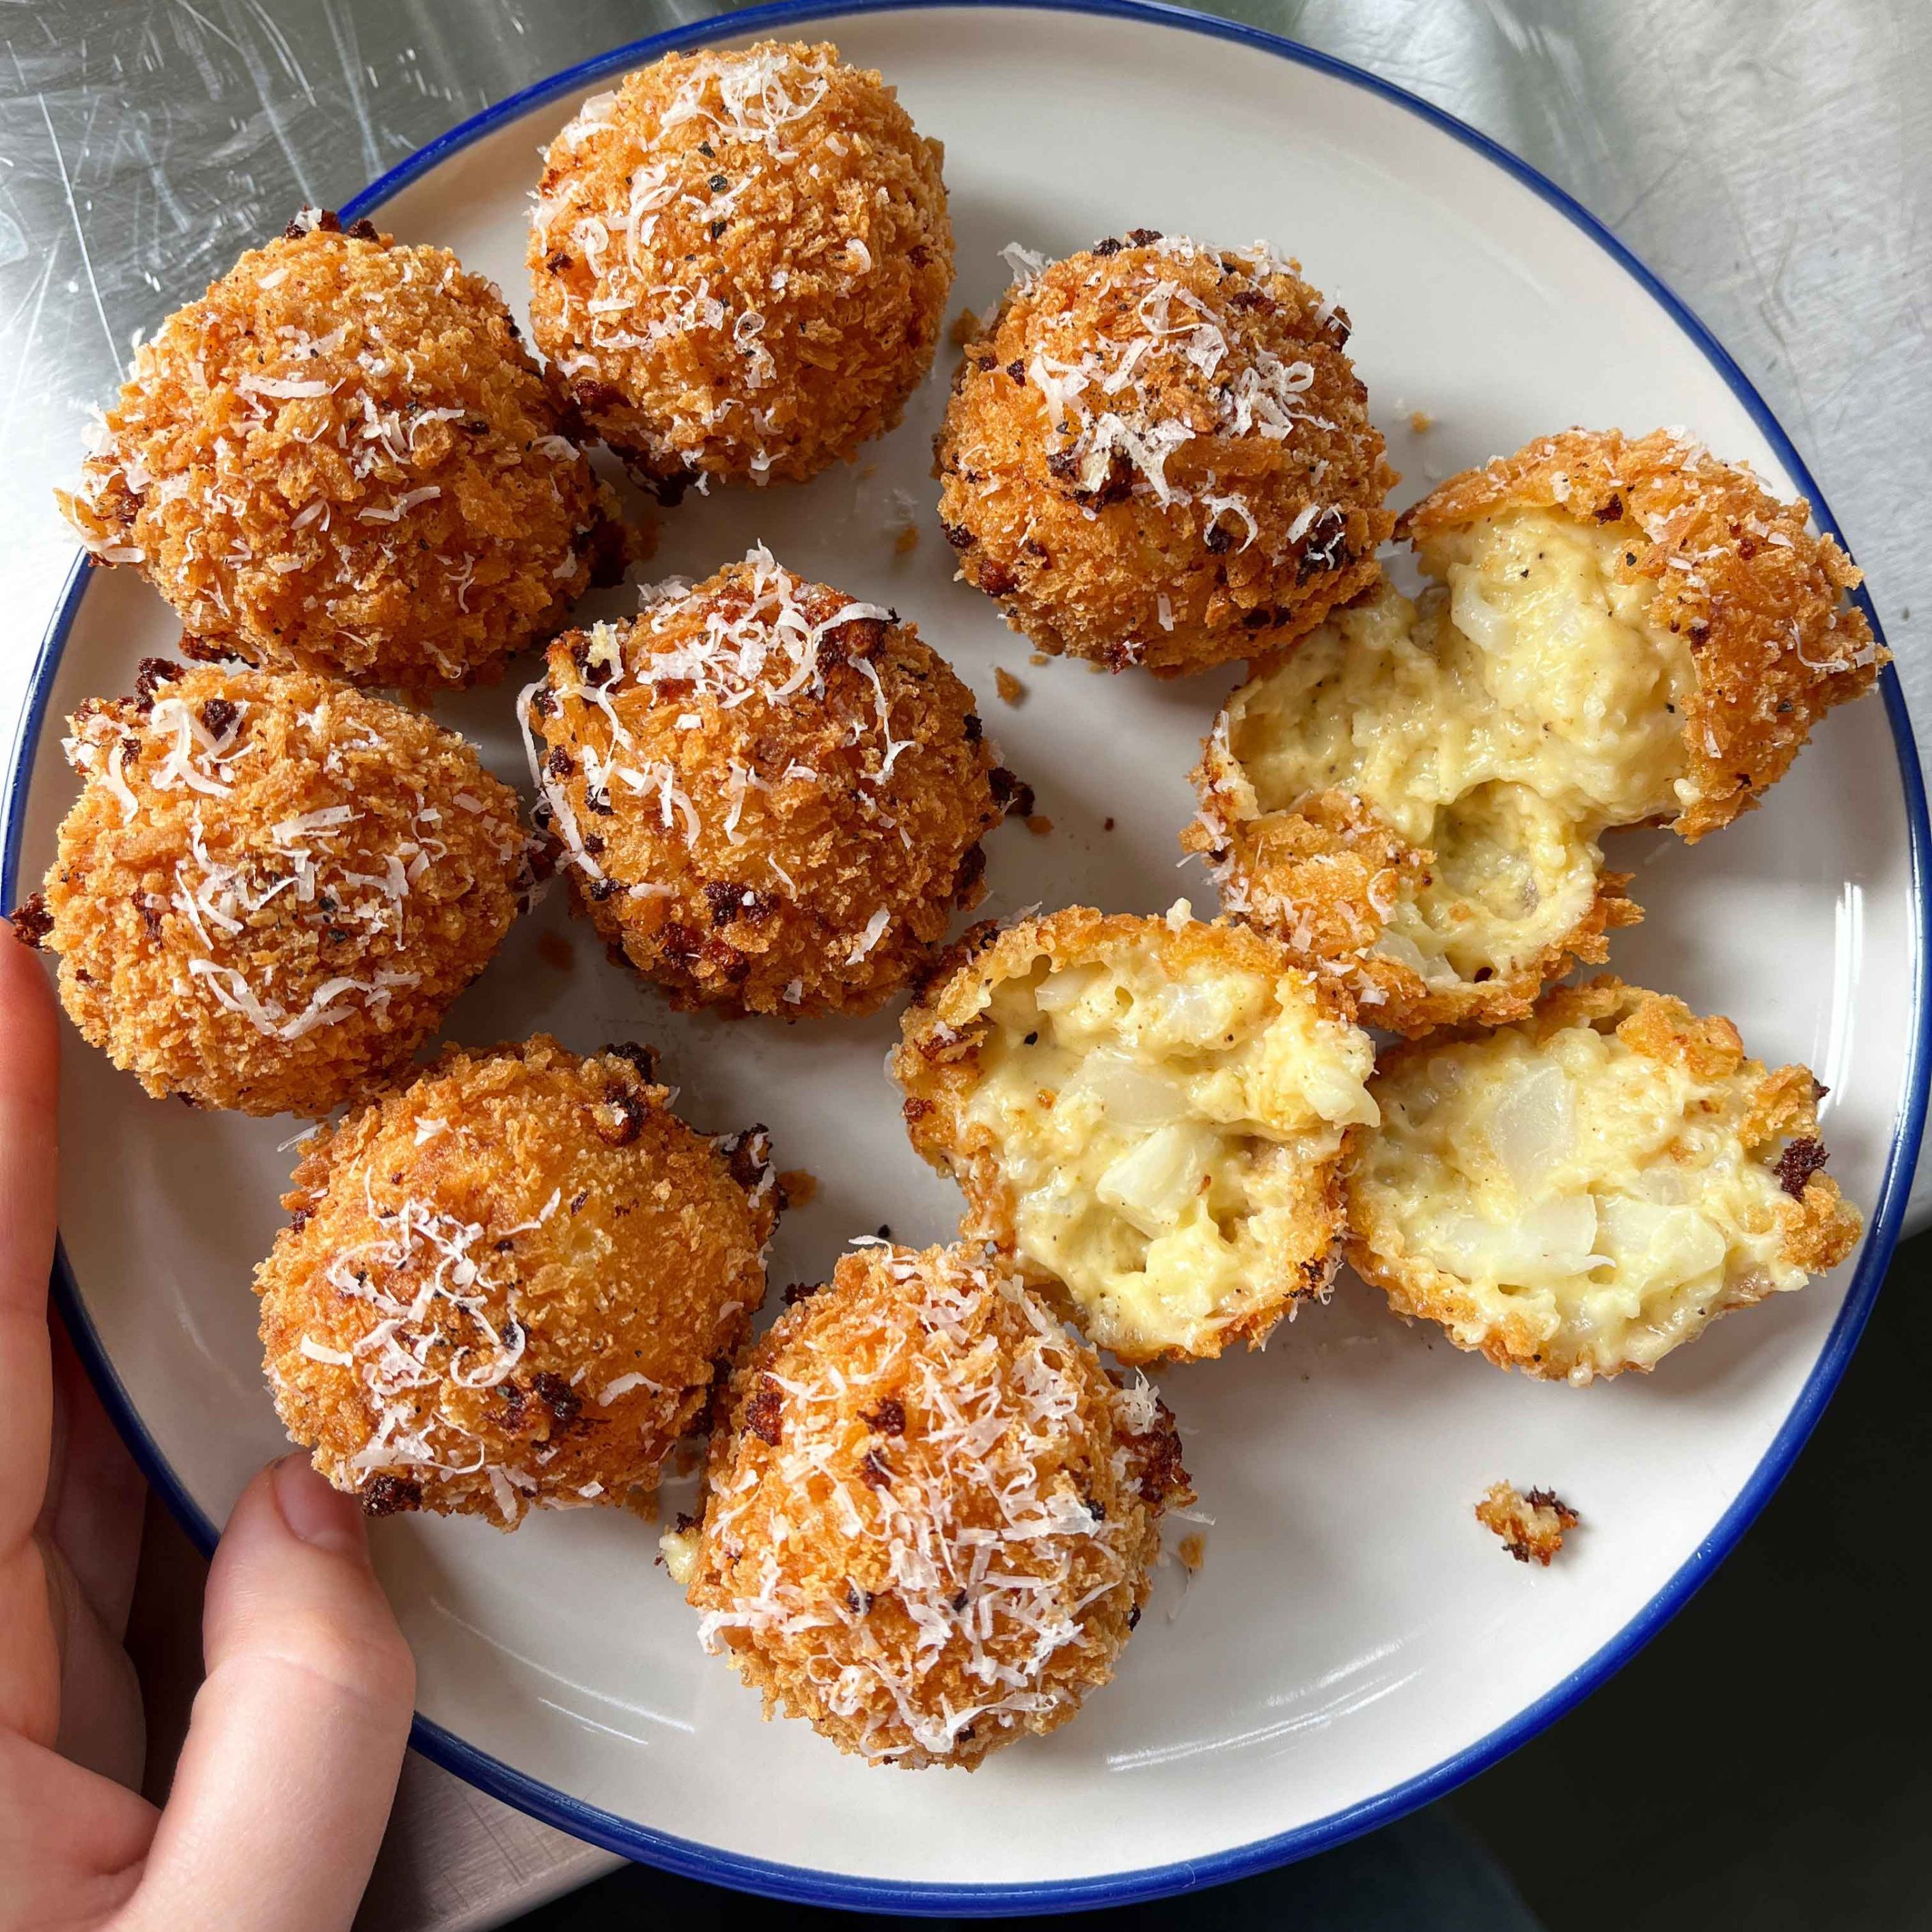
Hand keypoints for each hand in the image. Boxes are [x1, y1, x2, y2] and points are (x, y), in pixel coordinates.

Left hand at [0, 921, 415, 1931]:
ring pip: (36, 1454)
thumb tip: (327, 1516)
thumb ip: (302, 1736)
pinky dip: (156, 1458)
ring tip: (151, 1168)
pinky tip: (224, 1405)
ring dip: (91, 1316)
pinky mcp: (24, 1740)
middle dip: (23, 1186)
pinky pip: (90, 1547)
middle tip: (66, 996)